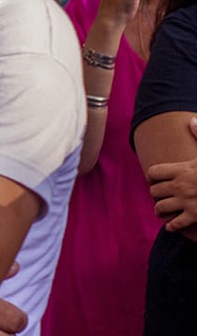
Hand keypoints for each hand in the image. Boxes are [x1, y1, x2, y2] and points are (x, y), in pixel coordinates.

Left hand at [148, 118, 196, 235]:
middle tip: (161, 195)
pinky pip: (174, 224)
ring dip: (161, 209)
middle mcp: (180, 186)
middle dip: (156, 193)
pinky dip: (172, 225)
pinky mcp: (194, 217)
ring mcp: (186, 202)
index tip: (157, 179)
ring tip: (164, 209)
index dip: (153, 176)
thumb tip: (192, 120)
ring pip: (159, 208)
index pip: (153, 172)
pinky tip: (174, 223)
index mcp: (181, 169)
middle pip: (153, 191)